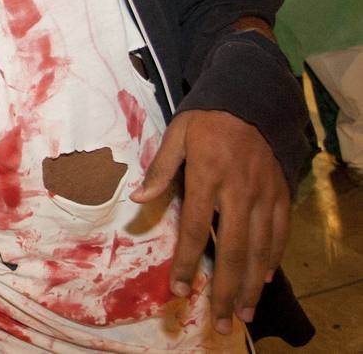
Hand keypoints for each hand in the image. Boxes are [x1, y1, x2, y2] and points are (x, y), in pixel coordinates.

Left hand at [131, 110, 289, 333]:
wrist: (251, 99)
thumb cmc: (207, 119)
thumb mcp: (176, 134)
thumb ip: (160, 169)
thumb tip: (138, 198)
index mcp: (207, 177)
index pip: (195, 229)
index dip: (186, 262)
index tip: (178, 289)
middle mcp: (239, 191)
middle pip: (232, 250)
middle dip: (224, 289)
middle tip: (218, 321)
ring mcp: (264, 195)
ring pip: (259, 249)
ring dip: (250, 285)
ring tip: (242, 313)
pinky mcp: (282, 194)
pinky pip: (279, 234)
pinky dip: (272, 259)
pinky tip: (262, 280)